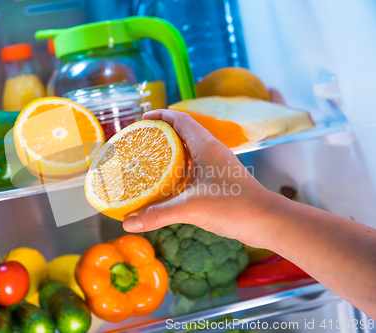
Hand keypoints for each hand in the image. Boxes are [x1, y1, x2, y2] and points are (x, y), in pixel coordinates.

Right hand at [122, 109, 278, 247]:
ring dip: (169, 154)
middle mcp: (211, 152)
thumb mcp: (191, 208)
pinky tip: (166, 185)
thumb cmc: (236, 207)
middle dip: (160, 135)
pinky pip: (193, 169)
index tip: (142, 120)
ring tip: (148, 162)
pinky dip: (178, 172)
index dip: (160, 116)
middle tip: (141, 143)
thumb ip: (158, 214)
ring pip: (188, 152)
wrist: (267, 221)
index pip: (180, 120)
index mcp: (205, 146)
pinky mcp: (219, 181)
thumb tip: (128, 223)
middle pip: (182, 134)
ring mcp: (216, 166)